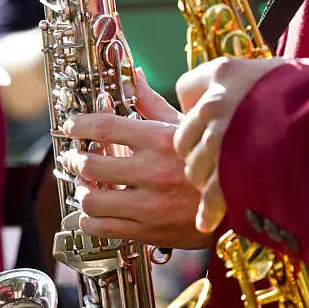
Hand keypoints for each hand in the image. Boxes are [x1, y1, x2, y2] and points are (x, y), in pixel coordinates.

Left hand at [61, 69, 212, 249]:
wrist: (237, 208)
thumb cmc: (212, 162)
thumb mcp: (187, 128)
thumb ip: (153, 103)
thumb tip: (133, 74)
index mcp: (162, 141)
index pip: (105, 127)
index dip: (79, 125)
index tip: (72, 126)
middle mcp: (153, 173)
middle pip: (91, 164)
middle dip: (74, 159)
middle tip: (73, 157)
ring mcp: (150, 206)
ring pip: (91, 199)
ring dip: (82, 191)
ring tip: (85, 186)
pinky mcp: (149, 232)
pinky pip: (102, 228)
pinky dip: (90, 219)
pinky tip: (95, 211)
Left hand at [174, 57, 284, 232]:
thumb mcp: (278, 74)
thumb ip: (248, 84)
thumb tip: (239, 95)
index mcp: (225, 74)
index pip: (185, 89)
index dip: (195, 106)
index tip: (208, 116)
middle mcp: (214, 105)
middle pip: (184, 136)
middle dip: (197, 150)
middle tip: (217, 158)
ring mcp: (219, 142)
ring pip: (193, 169)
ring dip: (206, 179)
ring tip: (226, 182)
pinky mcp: (230, 174)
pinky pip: (210, 197)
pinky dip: (208, 211)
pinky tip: (206, 221)